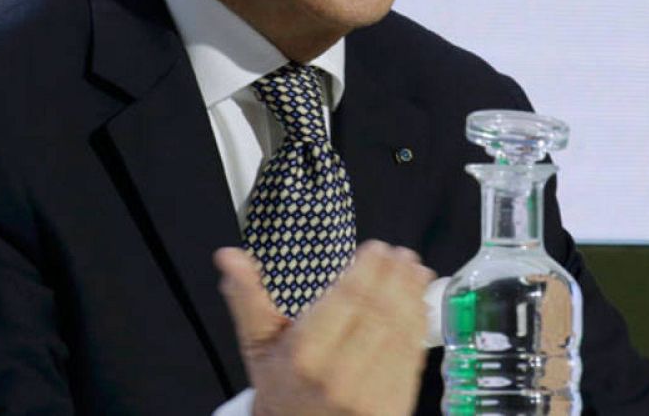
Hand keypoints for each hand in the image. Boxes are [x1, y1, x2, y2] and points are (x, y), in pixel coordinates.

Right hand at [215, 241, 434, 415]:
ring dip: (413, 295)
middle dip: (395, 276)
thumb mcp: (258, 345)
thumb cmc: (281, 386)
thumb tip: (229, 256)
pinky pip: (411, 358)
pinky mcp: (391, 408)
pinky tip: (419, 303)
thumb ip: (248, 298)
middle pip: (378, 313)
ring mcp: (367, 396)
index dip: (368, 269)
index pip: (346, 300)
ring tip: (416, 271)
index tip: (377, 248)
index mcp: (303, 356)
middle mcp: (337, 377)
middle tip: (401, 254)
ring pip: (400, 333)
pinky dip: (418, 325)